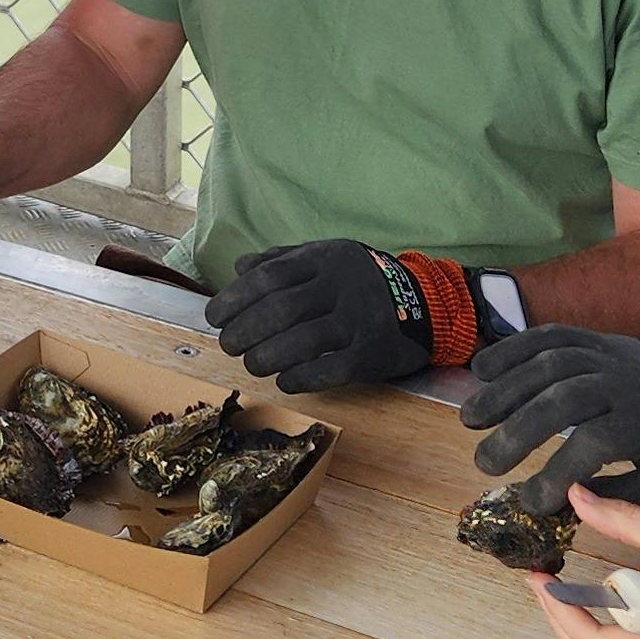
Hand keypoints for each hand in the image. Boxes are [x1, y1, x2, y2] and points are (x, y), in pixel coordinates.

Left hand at [203, 239, 430, 391]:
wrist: (425, 304)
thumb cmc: (359, 282)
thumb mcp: (324, 258)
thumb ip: (281, 261)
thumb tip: (240, 268)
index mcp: (324, 259)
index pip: (269, 276)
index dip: (235, 298)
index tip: (214, 317)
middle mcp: (341, 286)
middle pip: (280, 310)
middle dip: (245, 332)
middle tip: (230, 346)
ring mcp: (359, 320)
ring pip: (301, 342)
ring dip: (267, 358)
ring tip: (254, 364)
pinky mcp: (372, 354)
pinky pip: (329, 369)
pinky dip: (300, 378)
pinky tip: (284, 380)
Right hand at [459, 325, 639, 507]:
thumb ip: (624, 495)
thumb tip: (570, 499)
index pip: (595, 443)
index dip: (558, 472)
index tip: (532, 501)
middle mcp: (624, 382)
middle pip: (564, 398)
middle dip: (519, 430)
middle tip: (485, 463)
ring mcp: (607, 354)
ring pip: (550, 362)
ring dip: (505, 388)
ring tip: (471, 419)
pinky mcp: (595, 340)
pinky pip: (551, 335)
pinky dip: (514, 348)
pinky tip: (483, 370)